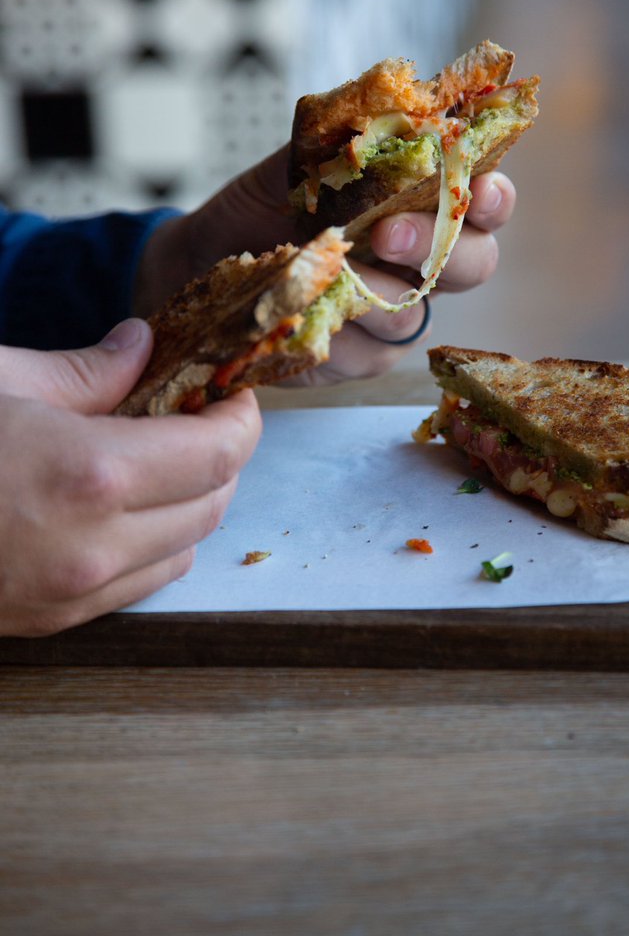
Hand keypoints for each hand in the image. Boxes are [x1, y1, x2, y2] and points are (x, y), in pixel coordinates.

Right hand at [0, 319, 261, 636]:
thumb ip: (86, 370)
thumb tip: (140, 346)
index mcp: (89, 476)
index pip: (218, 454)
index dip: (240, 419)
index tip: (232, 393)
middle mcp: (92, 550)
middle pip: (212, 503)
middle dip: (219, 456)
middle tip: (198, 415)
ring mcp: (68, 597)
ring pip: (184, 551)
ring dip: (190, 503)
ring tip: (159, 458)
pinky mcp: (46, 623)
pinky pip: (137, 585)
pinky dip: (152, 543)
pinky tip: (118, 506)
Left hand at [133, 144, 515, 383]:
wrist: (205, 259)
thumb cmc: (264, 207)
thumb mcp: (297, 165)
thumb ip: (343, 145)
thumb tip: (380, 121)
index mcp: (422, 205)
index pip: (484, 200)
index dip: (492, 196)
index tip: (477, 187)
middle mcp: (422, 261)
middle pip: (474, 263)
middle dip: (438, 247)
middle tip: (387, 235)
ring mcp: (396, 312)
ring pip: (417, 314)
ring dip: (376, 293)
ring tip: (329, 273)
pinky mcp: (361, 357)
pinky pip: (368, 354)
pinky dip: (339, 333)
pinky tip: (308, 313)